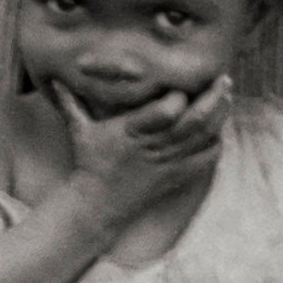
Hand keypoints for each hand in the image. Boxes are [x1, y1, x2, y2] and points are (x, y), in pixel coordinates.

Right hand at [47, 74, 232, 228]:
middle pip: (192, 122)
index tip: (185, 83)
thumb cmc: (90, 162)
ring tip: (228, 95)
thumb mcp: (79, 130)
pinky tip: (222, 129)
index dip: (179, 98)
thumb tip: (55, 78)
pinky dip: (217, 144)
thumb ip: (71, 102)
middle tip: (223, 79)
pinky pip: (206, 160)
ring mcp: (169, 163)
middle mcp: (154, 147)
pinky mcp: (178, 176)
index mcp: (132, 131)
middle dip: (212, 99)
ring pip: (203, 138)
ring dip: (220, 116)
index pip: (164, 113)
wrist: (100, 203)